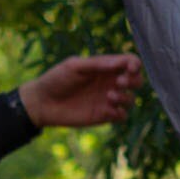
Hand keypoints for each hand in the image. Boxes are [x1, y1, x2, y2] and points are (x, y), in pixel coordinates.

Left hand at [20, 54, 143, 129]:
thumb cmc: (56, 79)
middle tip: (119, 82)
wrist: (43, 102)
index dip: (135, 64)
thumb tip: (121, 62)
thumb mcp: (75, 66)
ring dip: (126, 97)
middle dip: (134, 81)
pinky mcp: (104, 115)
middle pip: (136, 81)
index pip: (129, 62)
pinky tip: (109, 110)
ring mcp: (108, 100)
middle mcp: (109, 82)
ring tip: (109, 96)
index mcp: (104, 67)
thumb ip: (98, 64)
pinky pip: (122, 116)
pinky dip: (121, 113)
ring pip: (131, 99)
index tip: (131, 68)